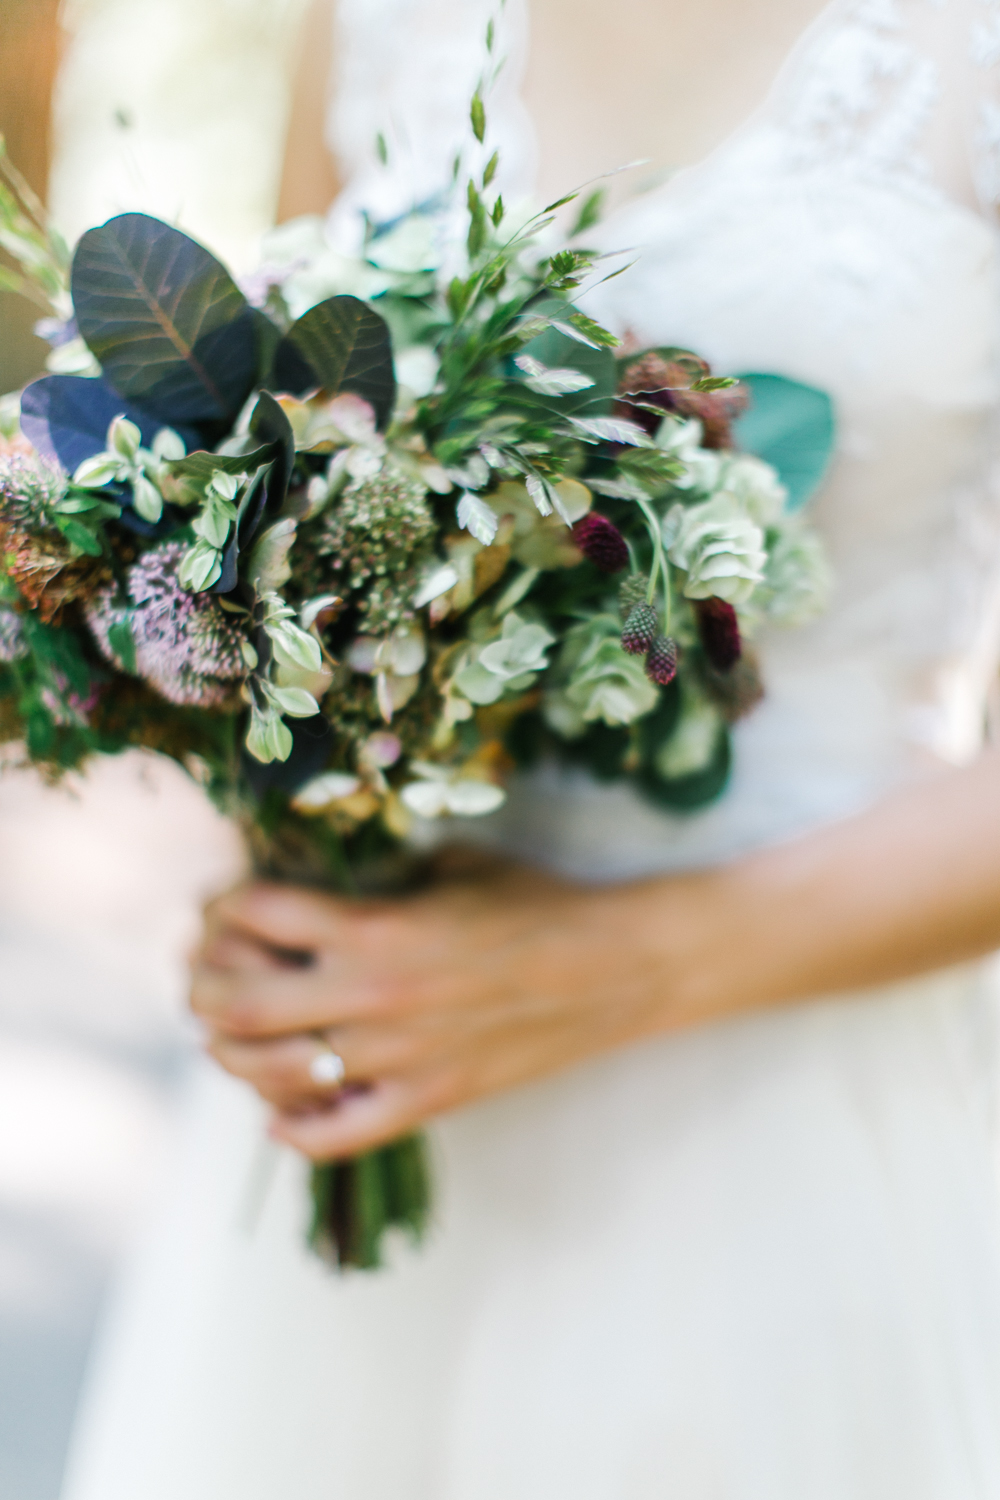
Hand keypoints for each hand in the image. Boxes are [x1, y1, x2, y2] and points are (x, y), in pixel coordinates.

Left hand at [190, 852, 676, 1159]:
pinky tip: (281, 1111)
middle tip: (206, 975)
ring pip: (269, 1074)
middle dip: (202, 986)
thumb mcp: (454, 865)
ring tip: (230, 1037)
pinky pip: (332, 1135)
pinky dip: (292, 1128)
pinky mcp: (427, 1102)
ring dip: (231, 1054)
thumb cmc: (538, 904)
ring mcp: (396, 1059)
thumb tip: (328, 883)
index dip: (222, 906)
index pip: (253, 914)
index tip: (226, 906)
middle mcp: (372, 996)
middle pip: (234, 1004)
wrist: (616, 967)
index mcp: (375, 927)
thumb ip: (383, 876)